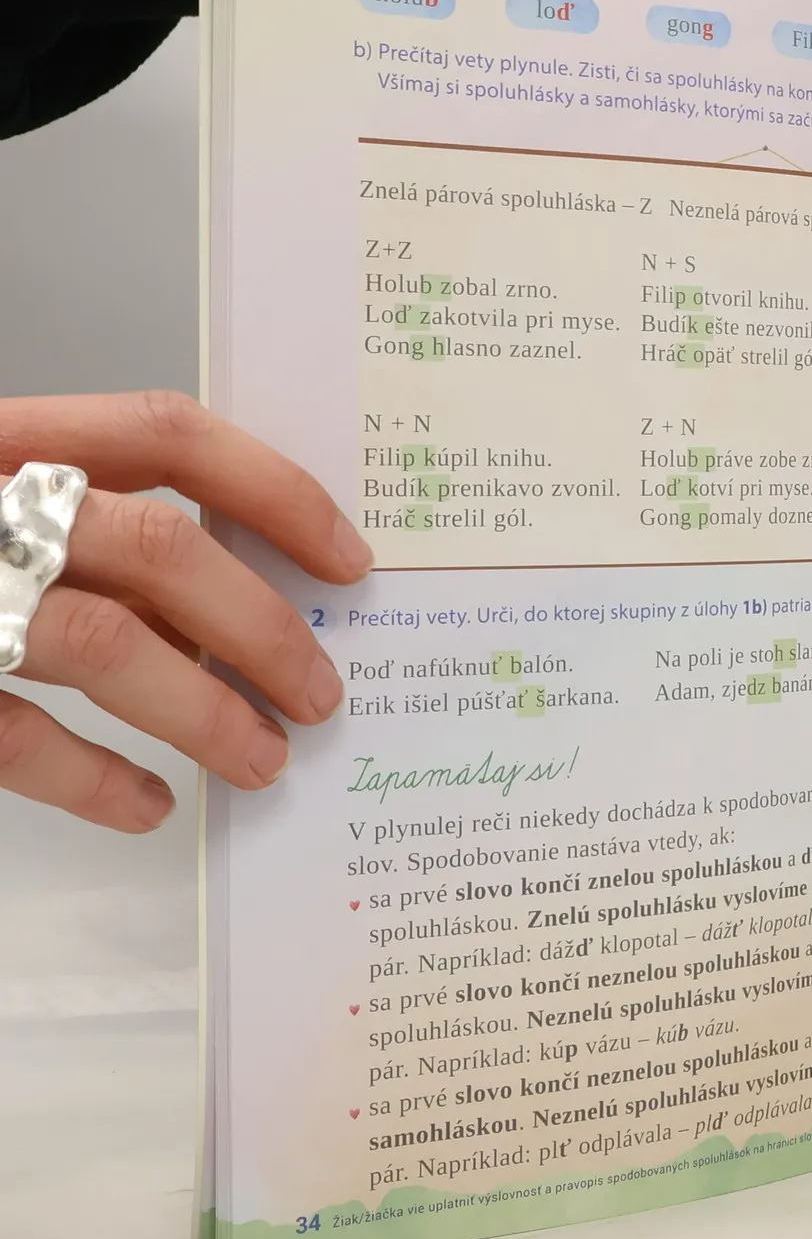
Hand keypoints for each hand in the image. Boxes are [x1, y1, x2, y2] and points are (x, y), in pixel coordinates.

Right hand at [0, 392, 370, 832]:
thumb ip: (89, 527)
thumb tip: (229, 608)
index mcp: (0, 438)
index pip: (164, 431)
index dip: (272, 489)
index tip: (349, 558)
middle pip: (156, 545)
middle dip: (261, 624)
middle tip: (323, 692)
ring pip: (102, 643)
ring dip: (204, 712)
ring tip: (264, 762)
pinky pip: (4, 733)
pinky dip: (92, 778)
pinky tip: (148, 807)